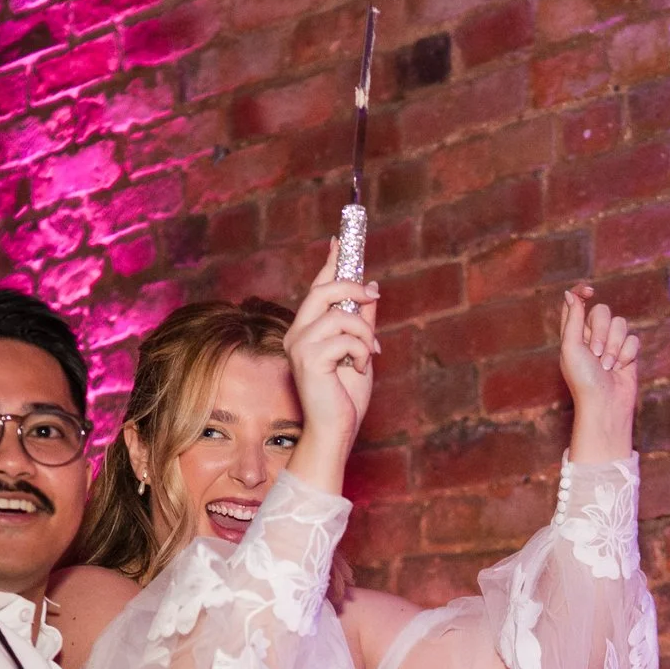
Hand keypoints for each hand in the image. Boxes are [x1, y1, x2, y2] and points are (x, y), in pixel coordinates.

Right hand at [282, 238, 380, 495]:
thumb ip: (361, 320)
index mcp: (306, 330)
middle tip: (372, 296)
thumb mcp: (361, 350)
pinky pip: (347, 337)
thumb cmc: (346, 396)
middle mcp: (297, 333)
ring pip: (341, 314)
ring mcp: (299, 345)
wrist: (337, 430)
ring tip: (367, 355)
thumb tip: (370, 287)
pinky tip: (358, 368)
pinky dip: (362, 352)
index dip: (331, 262)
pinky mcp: (309, 358)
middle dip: (353, 287)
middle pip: (324, 289)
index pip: (317, 287)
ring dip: (364, 335)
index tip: (341, 239)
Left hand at [559, 284, 638, 461]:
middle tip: (596, 354)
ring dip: (615, 346)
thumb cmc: (584, 380)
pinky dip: (628, 354)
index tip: (589, 291)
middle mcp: (591, 337)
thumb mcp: (571, 348)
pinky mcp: (628, 353)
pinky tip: (621, 368)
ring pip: (621, 324)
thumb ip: (573, 319)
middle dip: (602, 332)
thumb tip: (570, 294)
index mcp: (572, 334)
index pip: (576, 303)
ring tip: (608, 366)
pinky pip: (633, 339)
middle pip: (602, 312)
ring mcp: (611, 344)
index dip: (582, 293)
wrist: (606, 405)